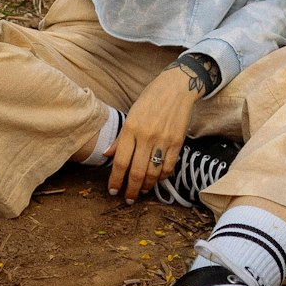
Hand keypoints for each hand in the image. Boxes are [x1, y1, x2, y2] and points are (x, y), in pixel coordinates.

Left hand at [110, 64, 200, 202]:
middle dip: (131, 189)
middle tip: (128, 198)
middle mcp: (146, 136)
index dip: (115, 179)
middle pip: (136, 171)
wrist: (177, 87)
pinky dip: (162, 176)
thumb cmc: (150, 99)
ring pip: (153, 172)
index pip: (120, 161)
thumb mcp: (131, 114)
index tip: (112, 190)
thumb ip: (121, 138)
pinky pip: (168, 166)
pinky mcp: (178, 142)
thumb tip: (107, 155)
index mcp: (131, 128)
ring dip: (146, 186)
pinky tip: (156, 179)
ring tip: (142, 190)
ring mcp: (163, 140)